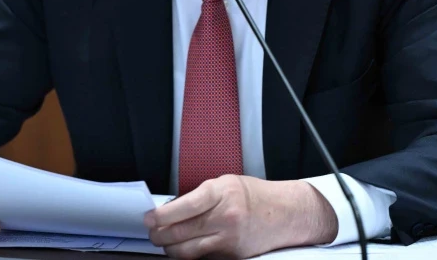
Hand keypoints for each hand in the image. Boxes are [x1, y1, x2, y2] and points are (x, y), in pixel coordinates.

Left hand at [143, 175, 337, 258]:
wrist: (287, 213)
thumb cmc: (255, 195)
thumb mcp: (226, 184)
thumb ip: (199, 196)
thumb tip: (170, 210)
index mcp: (221, 192)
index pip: (183, 207)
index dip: (160, 216)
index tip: (149, 218)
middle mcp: (226, 217)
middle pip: (181, 233)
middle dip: (159, 235)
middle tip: (152, 232)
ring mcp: (230, 239)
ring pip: (188, 251)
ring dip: (170, 248)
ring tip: (164, 242)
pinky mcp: (234, 256)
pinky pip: (203, 258)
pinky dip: (190, 254)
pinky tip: (184, 247)